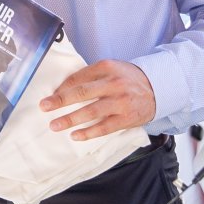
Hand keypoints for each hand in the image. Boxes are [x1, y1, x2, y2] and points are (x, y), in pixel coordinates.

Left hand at [39, 60, 155, 139]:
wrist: (159, 89)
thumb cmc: (129, 79)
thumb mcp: (113, 69)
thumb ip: (92, 76)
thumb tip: (64, 88)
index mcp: (108, 68)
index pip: (79, 77)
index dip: (62, 87)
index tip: (50, 95)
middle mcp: (114, 84)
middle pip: (82, 92)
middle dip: (61, 101)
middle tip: (45, 107)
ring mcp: (121, 102)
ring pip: (91, 111)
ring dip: (70, 119)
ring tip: (55, 125)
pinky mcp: (126, 118)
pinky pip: (104, 127)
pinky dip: (89, 132)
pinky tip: (75, 135)